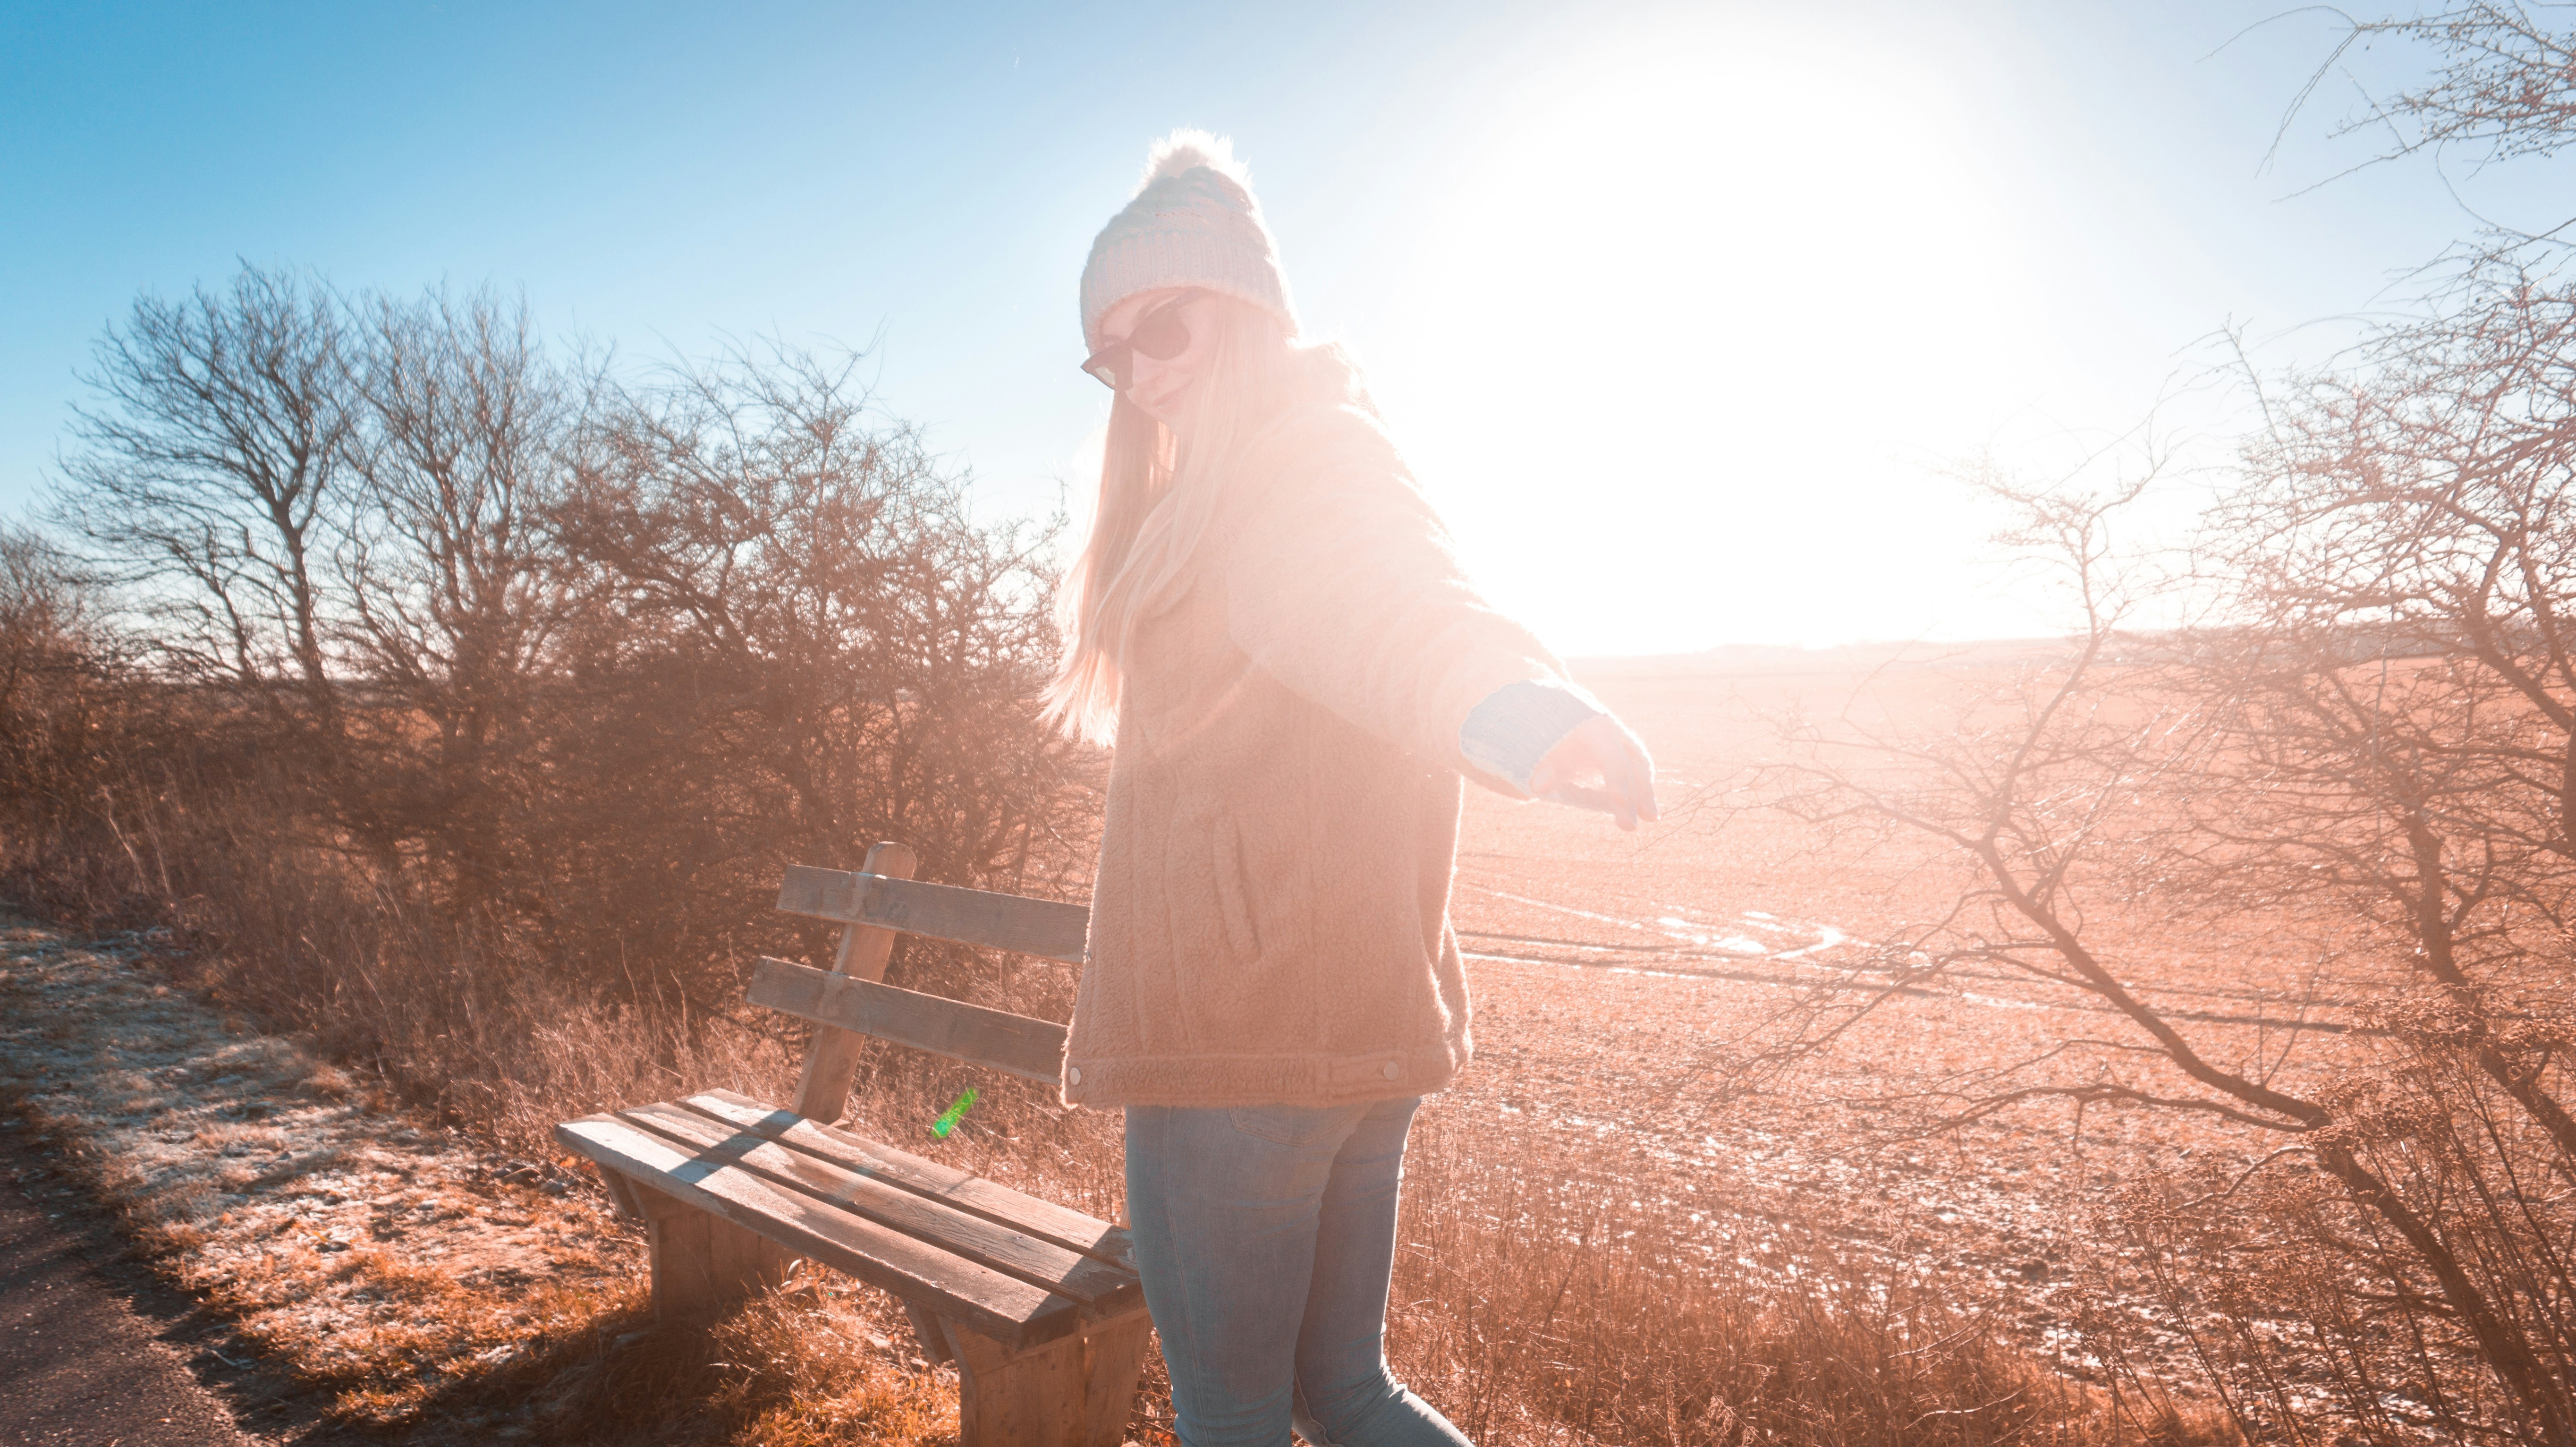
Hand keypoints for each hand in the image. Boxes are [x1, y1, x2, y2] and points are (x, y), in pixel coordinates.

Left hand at [1527, 713, 1658, 830]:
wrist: (1554, 716)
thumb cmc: (1546, 735)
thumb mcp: (1541, 748)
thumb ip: (1543, 767)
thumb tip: (1538, 787)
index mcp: (1595, 728)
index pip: (1611, 755)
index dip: (1616, 777)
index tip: (1619, 800)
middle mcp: (1613, 733)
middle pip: (1630, 765)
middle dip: (1633, 795)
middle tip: (1630, 827)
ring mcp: (1620, 742)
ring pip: (1639, 767)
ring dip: (1644, 794)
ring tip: (1650, 818)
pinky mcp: (1622, 753)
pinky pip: (1636, 769)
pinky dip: (1640, 787)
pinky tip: (1643, 807)